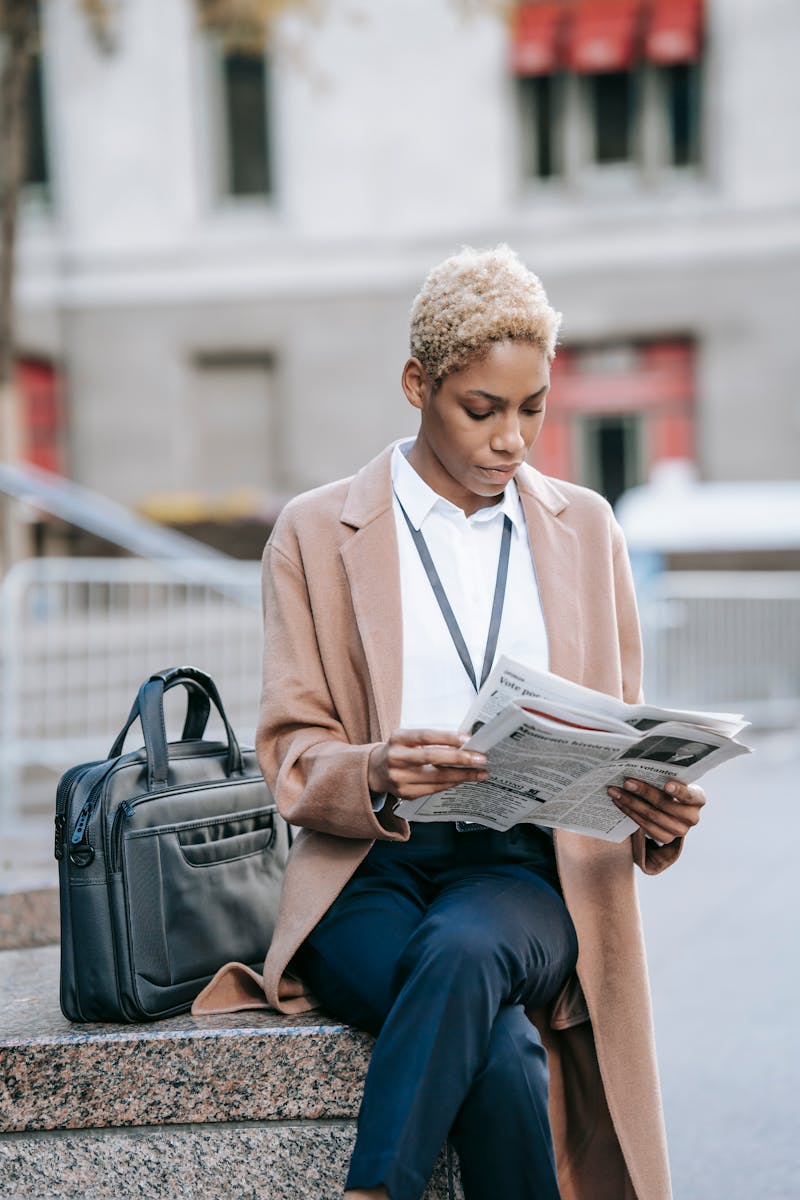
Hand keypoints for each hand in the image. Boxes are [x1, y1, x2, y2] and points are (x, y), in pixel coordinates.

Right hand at [368, 729, 487, 799]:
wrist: (375, 770)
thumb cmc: (400, 750)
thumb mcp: (408, 738)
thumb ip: (431, 739)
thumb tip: (464, 743)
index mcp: (398, 738)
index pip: (425, 736)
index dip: (447, 737)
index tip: (467, 739)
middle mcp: (396, 758)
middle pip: (432, 758)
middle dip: (460, 759)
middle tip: (481, 759)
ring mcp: (399, 778)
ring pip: (436, 778)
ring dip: (462, 776)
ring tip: (480, 772)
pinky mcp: (405, 793)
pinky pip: (434, 789)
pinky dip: (451, 784)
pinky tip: (463, 779)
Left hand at [607, 777, 705, 843]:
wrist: (670, 808)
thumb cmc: (670, 787)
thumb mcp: (673, 780)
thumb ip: (664, 775)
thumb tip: (640, 765)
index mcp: (698, 799)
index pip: (690, 795)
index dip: (679, 790)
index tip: (666, 784)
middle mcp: (692, 817)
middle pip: (665, 805)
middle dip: (644, 792)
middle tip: (626, 782)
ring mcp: (680, 830)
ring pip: (652, 816)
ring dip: (631, 803)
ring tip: (615, 791)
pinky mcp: (666, 838)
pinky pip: (645, 826)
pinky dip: (630, 812)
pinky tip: (619, 802)